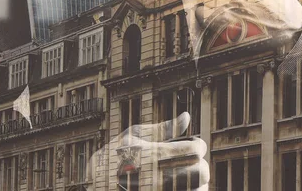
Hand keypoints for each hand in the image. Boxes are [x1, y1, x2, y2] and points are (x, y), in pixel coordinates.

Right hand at [86, 112, 208, 190]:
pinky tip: (181, 188)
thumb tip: (186, 117)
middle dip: (200, 166)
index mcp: (156, 155)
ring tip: (187, 178)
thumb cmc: (114, 158)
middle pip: (202, 171)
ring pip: (200, 190)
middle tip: (192, 164)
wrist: (98, 184)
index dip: (198, 146)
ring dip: (198, 183)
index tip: (194, 146)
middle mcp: (162, 177)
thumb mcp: (133, 137)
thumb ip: (163, 128)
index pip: (196, 149)